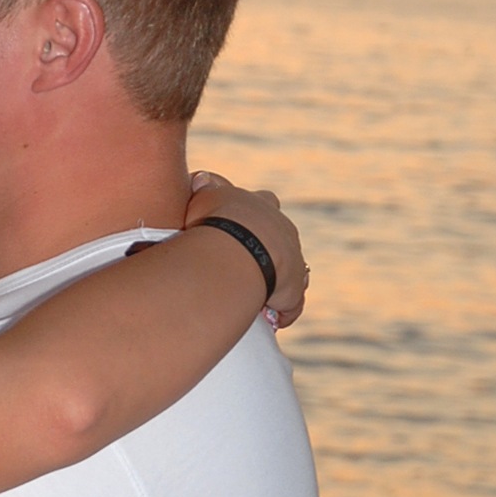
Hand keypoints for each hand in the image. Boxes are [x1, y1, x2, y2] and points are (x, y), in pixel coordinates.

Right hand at [185, 172, 308, 328]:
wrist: (241, 249)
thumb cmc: (217, 220)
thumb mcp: (206, 196)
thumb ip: (206, 188)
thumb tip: (202, 178)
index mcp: (263, 205)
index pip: (263, 203)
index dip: (251, 214)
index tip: (239, 223)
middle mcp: (283, 230)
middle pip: (282, 235)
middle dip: (271, 245)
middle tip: (249, 259)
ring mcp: (292, 260)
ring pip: (291, 269)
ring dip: (277, 279)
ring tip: (258, 293)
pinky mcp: (293, 290)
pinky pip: (290, 303)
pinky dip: (282, 311)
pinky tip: (271, 319)